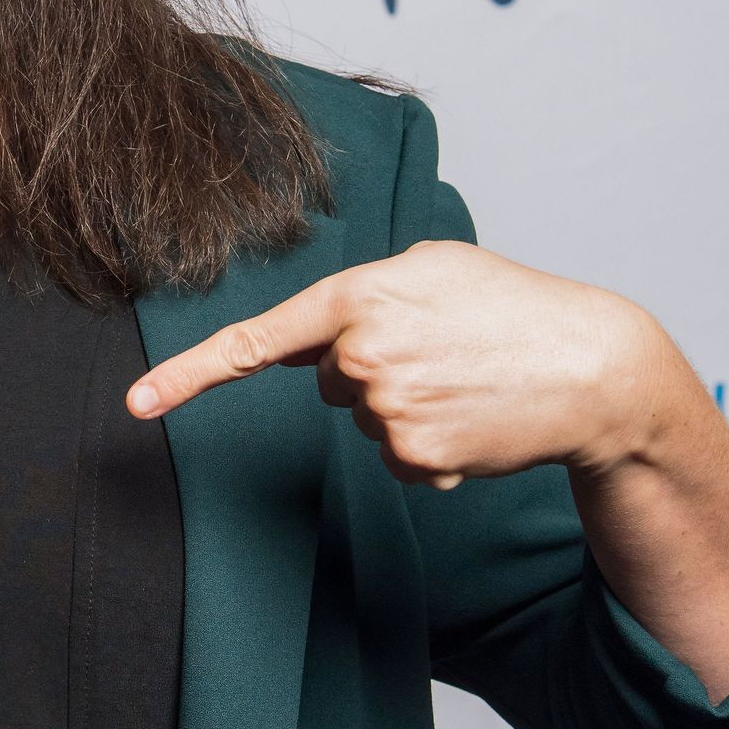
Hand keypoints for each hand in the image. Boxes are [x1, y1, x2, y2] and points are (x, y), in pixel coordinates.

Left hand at [127, 238, 685, 487]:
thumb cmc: (514, 309)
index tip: (137, 404)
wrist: (591, 368)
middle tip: (444, 350)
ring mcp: (384, 408)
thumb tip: (329, 352)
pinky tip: (474, 420)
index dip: (188, 375)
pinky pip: (397, 459)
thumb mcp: (436, 268)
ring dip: (409, 407)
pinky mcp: (412, 456)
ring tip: (468, 382)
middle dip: (375, 368)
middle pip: (330, 380)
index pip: (256, 340)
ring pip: (366, 421)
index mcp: (358, 295)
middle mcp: (360, 353)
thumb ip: (369, 294)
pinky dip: (431, 447)